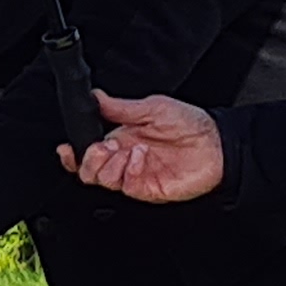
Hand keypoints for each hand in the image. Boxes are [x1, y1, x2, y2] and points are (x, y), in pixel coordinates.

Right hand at [65, 90, 222, 202]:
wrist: (217, 145)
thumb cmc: (191, 124)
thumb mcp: (153, 107)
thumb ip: (120, 107)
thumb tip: (96, 96)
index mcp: (122, 138)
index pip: (88, 151)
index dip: (73, 154)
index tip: (68, 148)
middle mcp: (125, 159)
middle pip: (88, 170)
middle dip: (89, 158)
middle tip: (103, 147)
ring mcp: (135, 175)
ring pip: (102, 180)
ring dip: (108, 164)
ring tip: (127, 150)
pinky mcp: (146, 189)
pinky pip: (126, 185)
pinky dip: (130, 169)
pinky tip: (141, 157)